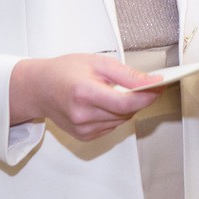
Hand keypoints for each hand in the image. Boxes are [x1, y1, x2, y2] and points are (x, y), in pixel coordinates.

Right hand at [8, 53, 161, 140]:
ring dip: (125, 107)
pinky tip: (103, 103)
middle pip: (126, 112)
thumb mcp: (97, 62)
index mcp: (84, 93)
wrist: (39, 88)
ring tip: (112, 91)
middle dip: (138, 99)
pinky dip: (115, 115)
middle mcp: (82, 115)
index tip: (160, 86)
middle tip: (139, 83)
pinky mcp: (84, 137)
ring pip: (121, 121)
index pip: (125, 103)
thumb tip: (153, 82)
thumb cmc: (64, 71)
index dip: (147, 96)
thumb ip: (127, 75)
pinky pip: (112, 126)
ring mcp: (82, 129)